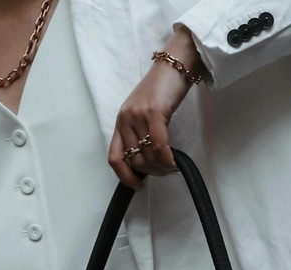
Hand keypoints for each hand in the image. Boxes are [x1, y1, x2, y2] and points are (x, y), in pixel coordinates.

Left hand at [108, 25, 205, 191]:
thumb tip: (147, 162)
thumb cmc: (165, 88)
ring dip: (161, 167)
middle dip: (150, 172)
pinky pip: (159, 146)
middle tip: (164, 172)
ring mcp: (137, 115)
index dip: (124, 177)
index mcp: (121, 121)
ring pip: (147, 155)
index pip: (114, 158)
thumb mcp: (146, 113)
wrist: (176, 62)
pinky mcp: (153, 112)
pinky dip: (167, 159)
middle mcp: (125, 119)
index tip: (137, 185)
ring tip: (171, 167)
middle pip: (134, 160)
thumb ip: (142, 134)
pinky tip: (174, 162)